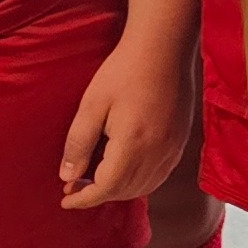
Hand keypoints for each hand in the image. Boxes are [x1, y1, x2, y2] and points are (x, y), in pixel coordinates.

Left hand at [60, 26, 196, 207]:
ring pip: (146, 186)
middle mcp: (157, 152)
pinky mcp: (182, 139)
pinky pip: (161, 174)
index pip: (106, 188)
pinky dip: (141, 182)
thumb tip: (67, 177)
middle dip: (98, 195)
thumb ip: (79, 144)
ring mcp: (173, 147)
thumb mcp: (92, 104)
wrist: (164, 47)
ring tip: (98, 180)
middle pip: (126, 191)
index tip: (65, 200)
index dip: (83, 199)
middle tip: (75, 185)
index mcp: (132, 144)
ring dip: (120, 190)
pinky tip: (126, 170)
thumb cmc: (124, 71)